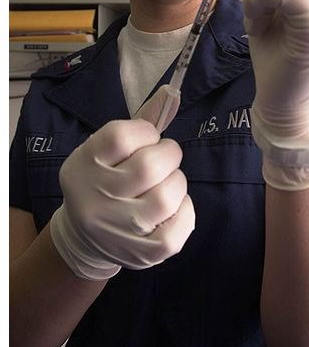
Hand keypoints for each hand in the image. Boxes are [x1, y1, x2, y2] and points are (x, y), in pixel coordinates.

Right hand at [50, 86, 194, 279]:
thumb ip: (140, 122)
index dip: (146, 131)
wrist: (85, 238)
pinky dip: (185, 212)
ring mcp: (117, 230)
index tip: (147, 137)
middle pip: (149, 166)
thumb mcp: (107, 149)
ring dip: (176, 182)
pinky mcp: (140, 254)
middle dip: (169, 154)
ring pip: (166, 197)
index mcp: (84, 164)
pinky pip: (177, 230)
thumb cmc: (104, 180)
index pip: (121, 135)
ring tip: (166, 183)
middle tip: (164, 158)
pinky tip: (173, 207)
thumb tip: (172, 92)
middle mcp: (95, 198)